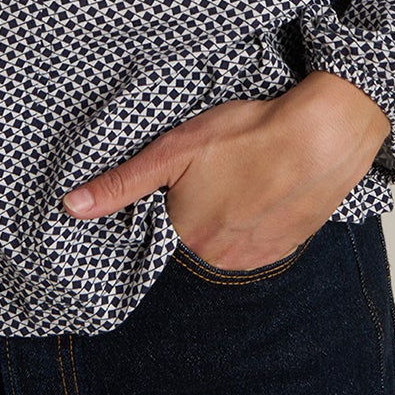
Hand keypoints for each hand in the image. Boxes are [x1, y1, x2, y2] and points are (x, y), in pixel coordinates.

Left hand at [62, 71, 391, 270]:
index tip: (181, 183)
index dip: (168, 205)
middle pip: (196, 240)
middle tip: (215, 176)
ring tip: (240, 180)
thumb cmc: (249, 135)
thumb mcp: (174, 150)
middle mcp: (221, 259)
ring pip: (229, 241)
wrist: (323, 135)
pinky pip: (261, 241)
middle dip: (199, 212)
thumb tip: (71, 208)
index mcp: (188, 239)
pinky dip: (258, 221)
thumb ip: (122, 183)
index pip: (162, 232)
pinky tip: (263, 191)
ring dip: (230, 219)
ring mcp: (259, 256)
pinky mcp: (289, 245)